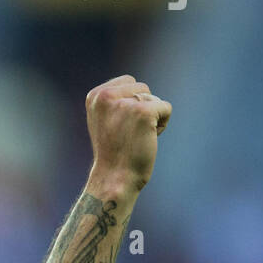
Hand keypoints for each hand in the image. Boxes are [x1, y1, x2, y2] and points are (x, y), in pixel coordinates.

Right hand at [85, 74, 171, 194]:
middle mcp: (107, 96)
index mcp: (96, 96)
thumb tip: (138, 89)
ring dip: (152, 118)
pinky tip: (147, 140)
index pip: (129, 82)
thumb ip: (115, 101)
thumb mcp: (104, 121)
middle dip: (142, 109)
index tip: (118, 127)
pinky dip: (162, 125)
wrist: (114, 179)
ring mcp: (125, 104)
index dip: (130, 105)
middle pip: (142, 88)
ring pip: (154, 98)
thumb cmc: (113, 154)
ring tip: (135, 138)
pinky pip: (166, 108)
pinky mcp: (143, 112)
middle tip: (127, 135)